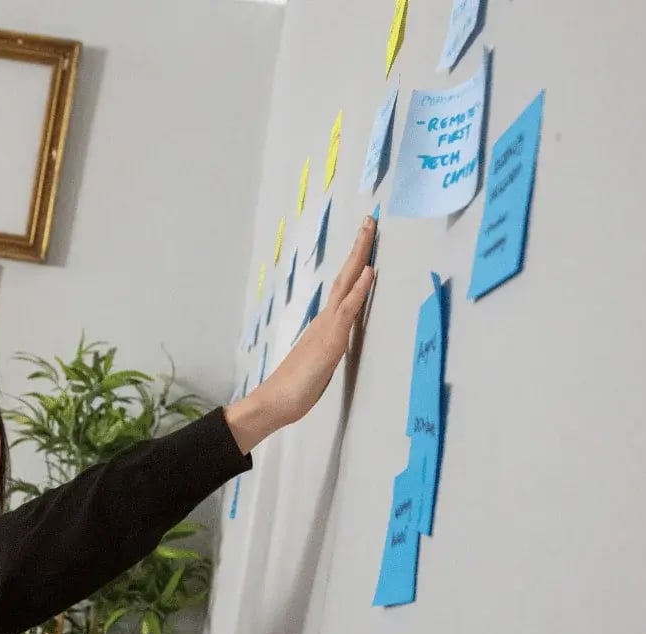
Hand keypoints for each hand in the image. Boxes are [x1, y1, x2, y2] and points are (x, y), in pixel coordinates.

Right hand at [225, 215, 376, 453]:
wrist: (275, 403)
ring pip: (346, 285)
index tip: (366, 240)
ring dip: (360, 257)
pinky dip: (359, 289)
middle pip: (345, 276)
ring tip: (370, 232)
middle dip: (359, 248)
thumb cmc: (295, 389)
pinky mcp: (332, 340)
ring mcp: (327, 327)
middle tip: (371, 220)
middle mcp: (325, 319)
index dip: (356, 263)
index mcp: (325, 324)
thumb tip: (336, 342)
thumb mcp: (320, 365)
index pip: (343, 287)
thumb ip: (328, 349)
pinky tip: (370, 271)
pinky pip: (348, 309)